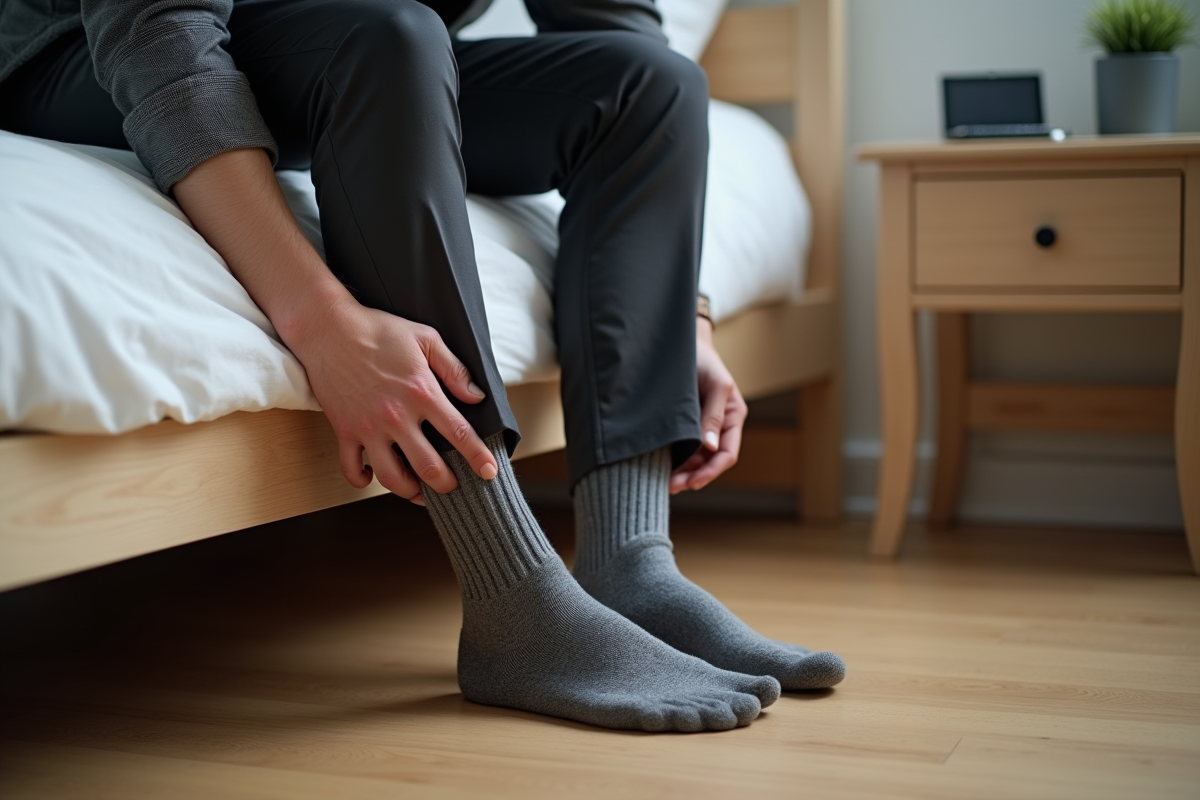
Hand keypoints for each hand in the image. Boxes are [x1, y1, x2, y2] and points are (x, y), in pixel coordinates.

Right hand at [292, 296, 497, 503]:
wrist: (328, 328)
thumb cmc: (378, 330)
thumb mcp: (425, 338)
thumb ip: (454, 369)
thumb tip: (476, 396)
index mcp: (421, 392)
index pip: (459, 433)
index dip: (478, 456)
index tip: (489, 472)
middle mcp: (396, 416)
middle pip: (428, 466)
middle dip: (447, 484)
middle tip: (453, 485)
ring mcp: (368, 427)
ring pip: (391, 477)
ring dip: (409, 491)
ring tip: (419, 491)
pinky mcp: (344, 430)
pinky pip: (351, 468)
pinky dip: (362, 479)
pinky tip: (372, 476)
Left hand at [670, 317, 746, 493]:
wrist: (681, 342)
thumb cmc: (703, 359)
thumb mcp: (715, 384)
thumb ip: (713, 415)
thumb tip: (710, 447)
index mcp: (733, 417)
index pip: (727, 453)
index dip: (711, 471)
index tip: (692, 483)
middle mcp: (719, 425)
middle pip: (710, 461)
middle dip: (693, 476)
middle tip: (671, 487)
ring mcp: (701, 426)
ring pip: (695, 459)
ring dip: (682, 472)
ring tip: (663, 482)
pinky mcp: (684, 423)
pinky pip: (681, 448)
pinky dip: (673, 460)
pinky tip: (659, 466)